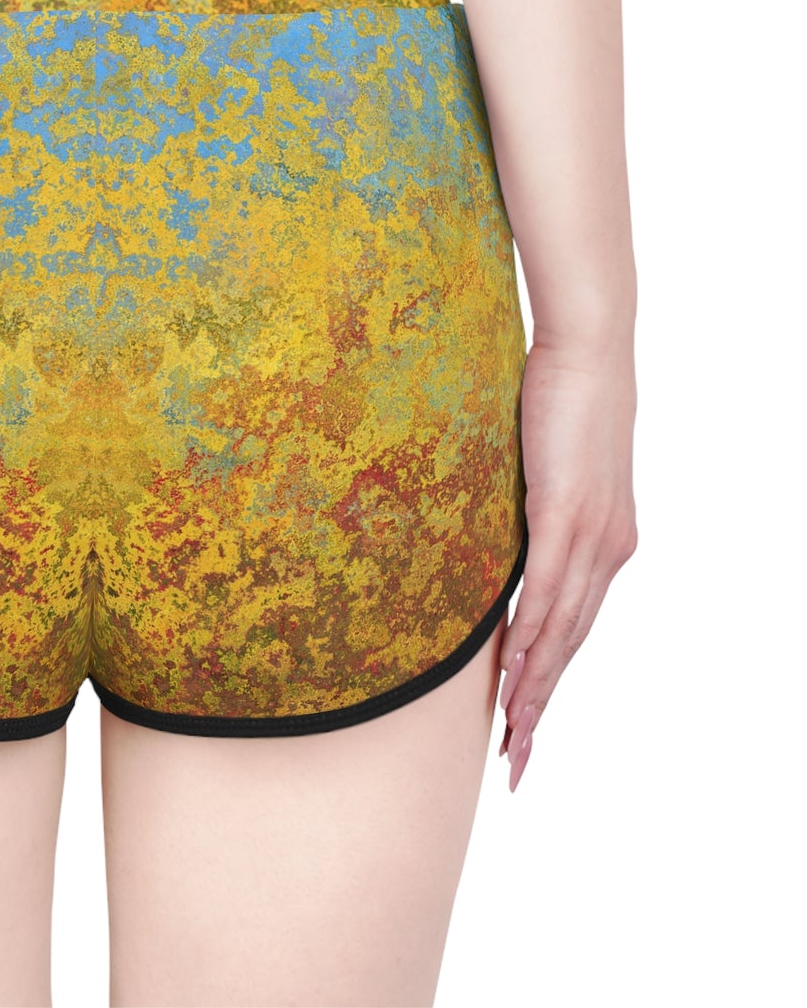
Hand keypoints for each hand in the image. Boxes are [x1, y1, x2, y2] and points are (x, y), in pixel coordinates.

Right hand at [497, 340, 636, 790]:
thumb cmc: (565, 399)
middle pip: (572, 644)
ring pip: (562, 627)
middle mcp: (609, 549)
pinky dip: (531, 631)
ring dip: (535, 684)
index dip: (550, 682)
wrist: (589, 352)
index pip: (576, 628)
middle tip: (517, 758)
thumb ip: (535, 512)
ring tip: (512, 730)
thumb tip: (500, 536)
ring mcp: (592, 535)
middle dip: (543, 706)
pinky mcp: (568, 512)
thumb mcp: (549, 469)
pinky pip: (548, 586)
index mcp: (607, 543)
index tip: (526, 727)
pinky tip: (515, 664)